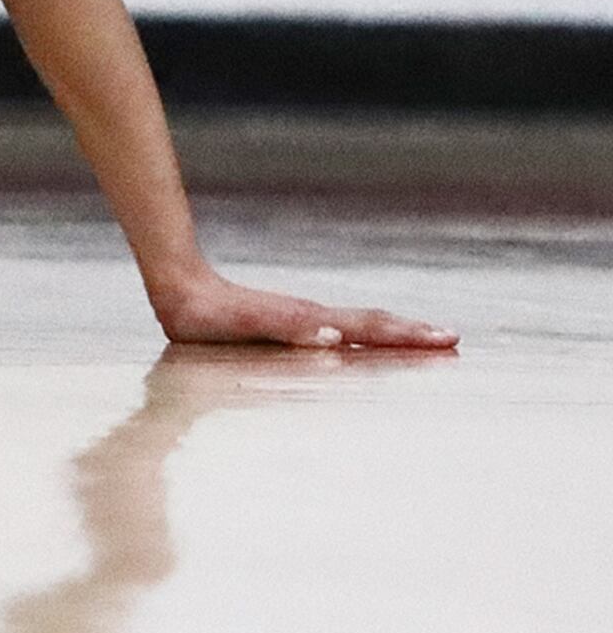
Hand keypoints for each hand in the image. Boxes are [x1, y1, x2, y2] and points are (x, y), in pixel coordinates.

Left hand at [148, 265, 455, 353]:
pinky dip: (367, 335)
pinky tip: (371, 343)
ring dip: (396, 334)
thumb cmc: (208, 316)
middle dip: (414, 334)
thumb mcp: (245, 325)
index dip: (407, 337)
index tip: (447, 340)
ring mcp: (305, 319)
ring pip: (361, 324)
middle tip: (454, 341)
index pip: (370, 328)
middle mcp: (314, 318)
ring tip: (428, 340)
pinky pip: (341, 329)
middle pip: (373, 324)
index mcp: (312, 321)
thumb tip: (331, 333)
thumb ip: (286, 329)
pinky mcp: (292, 323)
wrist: (179, 290)